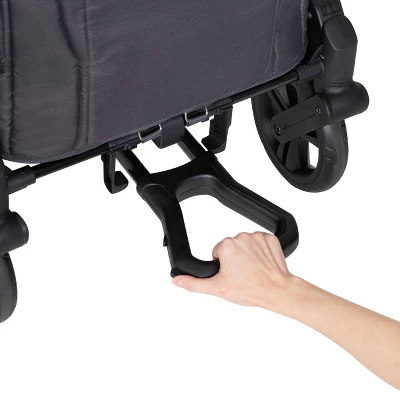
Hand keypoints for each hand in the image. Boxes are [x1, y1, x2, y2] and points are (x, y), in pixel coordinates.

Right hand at [172, 232, 299, 313]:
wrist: (277, 290)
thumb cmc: (250, 289)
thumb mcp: (218, 288)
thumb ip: (194, 283)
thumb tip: (177, 281)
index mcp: (226, 245)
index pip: (217, 252)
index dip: (223, 265)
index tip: (232, 274)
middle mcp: (241, 237)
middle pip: (231, 247)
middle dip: (234, 259)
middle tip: (242, 274)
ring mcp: (257, 236)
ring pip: (245, 244)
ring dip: (247, 254)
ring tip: (253, 270)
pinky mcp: (270, 238)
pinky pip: (259, 241)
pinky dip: (260, 251)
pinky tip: (262, 263)